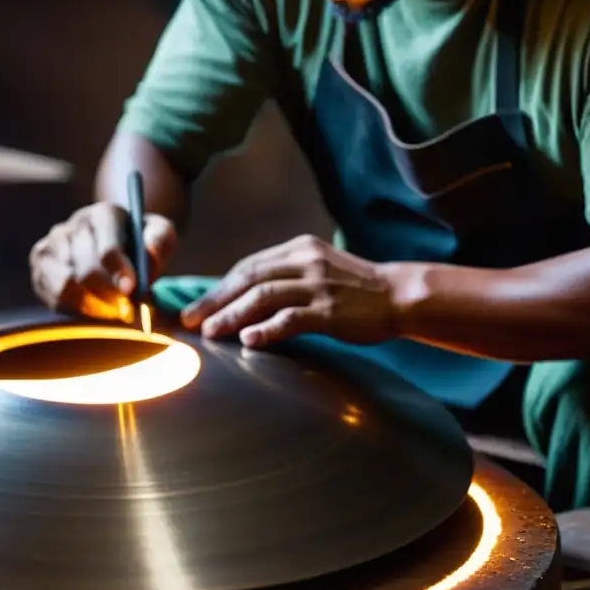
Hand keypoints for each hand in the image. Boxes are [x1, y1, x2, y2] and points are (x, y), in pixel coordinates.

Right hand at [30, 201, 177, 320]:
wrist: (117, 248)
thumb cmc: (141, 245)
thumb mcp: (161, 237)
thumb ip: (159, 241)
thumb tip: (149, 254)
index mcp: (105, 213)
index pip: (108, 249)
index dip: (119, 273)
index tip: (131, 291)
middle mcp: (75, 223)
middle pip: (86, 270)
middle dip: (108, 295)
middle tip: (125, 311)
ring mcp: (54, 241)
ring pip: (65, 284)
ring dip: (91, 305)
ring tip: (110, 311)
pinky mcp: (40, 261)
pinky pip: (52, 294)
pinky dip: (74, 307)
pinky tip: (92, 307)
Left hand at [180, 234, 397, 346]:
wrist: (398, 295)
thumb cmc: (354, 288)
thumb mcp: (317, 269)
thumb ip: (284, 277)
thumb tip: (242, 297)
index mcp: (299, 248)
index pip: (248, 265)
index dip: (219, 287)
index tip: (198, 307)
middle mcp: (305, 261)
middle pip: (249, 278)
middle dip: (216, 300)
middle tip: (191, 320)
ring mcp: (318, 285)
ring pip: (264, 296)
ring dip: (232, 315)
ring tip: (211, 332)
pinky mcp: (330, 311)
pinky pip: (291, 319)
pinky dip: (267, 329)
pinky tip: (248, 340)